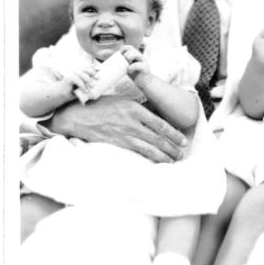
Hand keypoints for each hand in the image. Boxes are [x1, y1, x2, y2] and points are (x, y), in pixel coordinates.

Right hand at [48, 95, 186, 162]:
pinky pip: (136, 153)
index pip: (161, 124)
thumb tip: (158, 114)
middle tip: (182, 154)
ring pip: (149, 148)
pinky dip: (148, 158)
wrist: (80, 116)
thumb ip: (141, 108)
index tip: (183, 141)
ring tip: (173, 161)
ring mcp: (124, 135)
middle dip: (172, 148)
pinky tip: (156, 162)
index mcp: (136, 109)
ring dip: (163, 156)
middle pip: (158, 138)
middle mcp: (132, 122)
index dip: (174, 134)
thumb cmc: (103, 106)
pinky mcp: (117, 144)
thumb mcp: (125, 101)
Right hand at [63, 64, 97, 97]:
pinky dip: (81, 84)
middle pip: (85, 69)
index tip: (99, 69)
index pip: (86, 68)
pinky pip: (76, 79)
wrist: (60, 95)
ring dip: (88, 79)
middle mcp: (75, 73)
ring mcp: (71, 75)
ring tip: (92, 86)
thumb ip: (87, 86)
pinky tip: (85, 89)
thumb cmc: (72, 92)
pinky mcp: (68, 79)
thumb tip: (99, 87)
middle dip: (92, 72)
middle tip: (98, 78)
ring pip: (81, 74)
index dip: (92, 67)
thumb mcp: (82, 88)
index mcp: (79, 74)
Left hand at [121, 45, 150, 82]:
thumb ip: (123, 64)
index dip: (123, 48)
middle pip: (133, 49)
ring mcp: (144, 62)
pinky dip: (131, 67)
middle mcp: (140, 57)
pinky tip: (129, 71)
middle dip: (126, 53)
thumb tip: (109, 65)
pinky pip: (138, 65)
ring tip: (127, 62)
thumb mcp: (129, 67)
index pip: (130, 47)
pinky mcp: (145, 68)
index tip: (119, 54)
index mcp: (136, 56)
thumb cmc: (136, 75)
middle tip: (124, 59)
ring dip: (129, 56)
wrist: (145, 83)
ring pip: (137, 54)